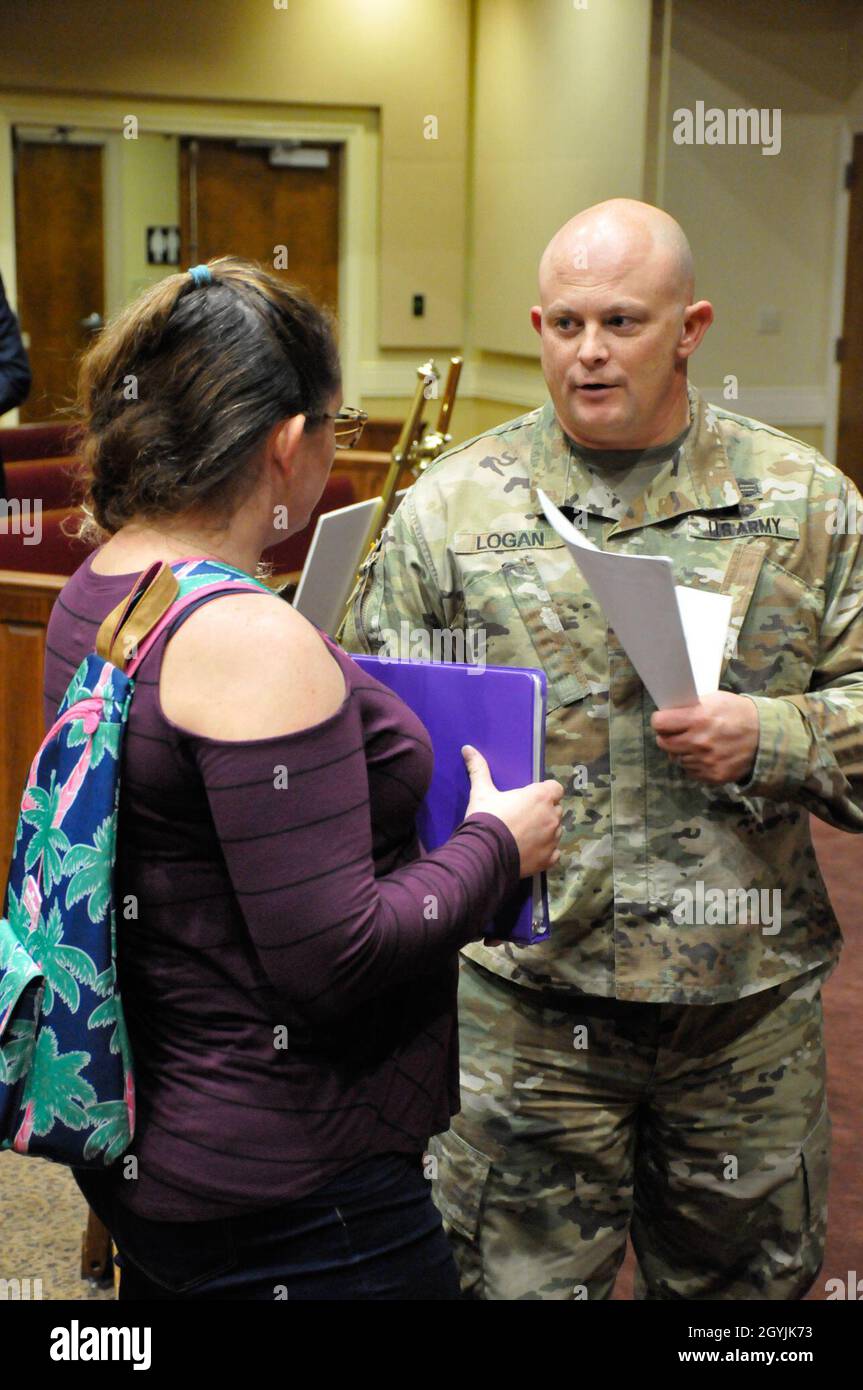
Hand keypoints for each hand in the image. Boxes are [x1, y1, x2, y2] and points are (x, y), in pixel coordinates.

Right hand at [461, 744, 563, 876]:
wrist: (484, 854)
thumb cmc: (486, 818)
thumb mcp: (481, 792)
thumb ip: (478, 769)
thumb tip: (467, 748)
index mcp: (540, 796)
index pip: (555, 788)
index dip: (544, 792)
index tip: (529, 798)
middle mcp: (552, 816)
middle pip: (555, 809)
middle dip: (543, 812)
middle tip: (522, 817)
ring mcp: (552, 839)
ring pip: (555, 831)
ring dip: (545, 831)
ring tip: (524, 835)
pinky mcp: (549, 859)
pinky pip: (554, 852)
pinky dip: (545, 851)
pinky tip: (529, 850)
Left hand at [650, 692, 759, 785]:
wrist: (766, 738)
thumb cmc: (738, 713)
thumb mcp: (716, 699)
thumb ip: (691, 706)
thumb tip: (669, 711)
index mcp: (699, 718)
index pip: (659, 723)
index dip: (660, 720)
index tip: (664, 720)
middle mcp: (699, 742)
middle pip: (663, 743)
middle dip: (667, 736)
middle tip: (676, 733)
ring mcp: (705, 761)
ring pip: (676, 758)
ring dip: (681, 751)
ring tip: (696, 743)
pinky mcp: (712, 776)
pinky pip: (690, 771)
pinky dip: (694, 764)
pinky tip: (705, 755)